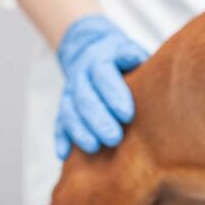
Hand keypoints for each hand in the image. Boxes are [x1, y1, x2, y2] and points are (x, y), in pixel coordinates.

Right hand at [54, 14, 148, 159]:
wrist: (90, 49)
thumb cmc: (121, 57)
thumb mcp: (131, 51)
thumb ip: (137, 60)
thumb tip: (145, 68)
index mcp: (100, 59)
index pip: (104, 76)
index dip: (114, 95)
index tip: (127, 115)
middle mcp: (81, 75)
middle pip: (85, 98)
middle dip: (99, 120)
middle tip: (114, 138)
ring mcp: (70, 92)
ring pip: (69, 111)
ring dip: (80, 131)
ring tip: (94, 147)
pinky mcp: (64, 107)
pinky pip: (59, 122)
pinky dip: (61, 138)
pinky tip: (64, 154)